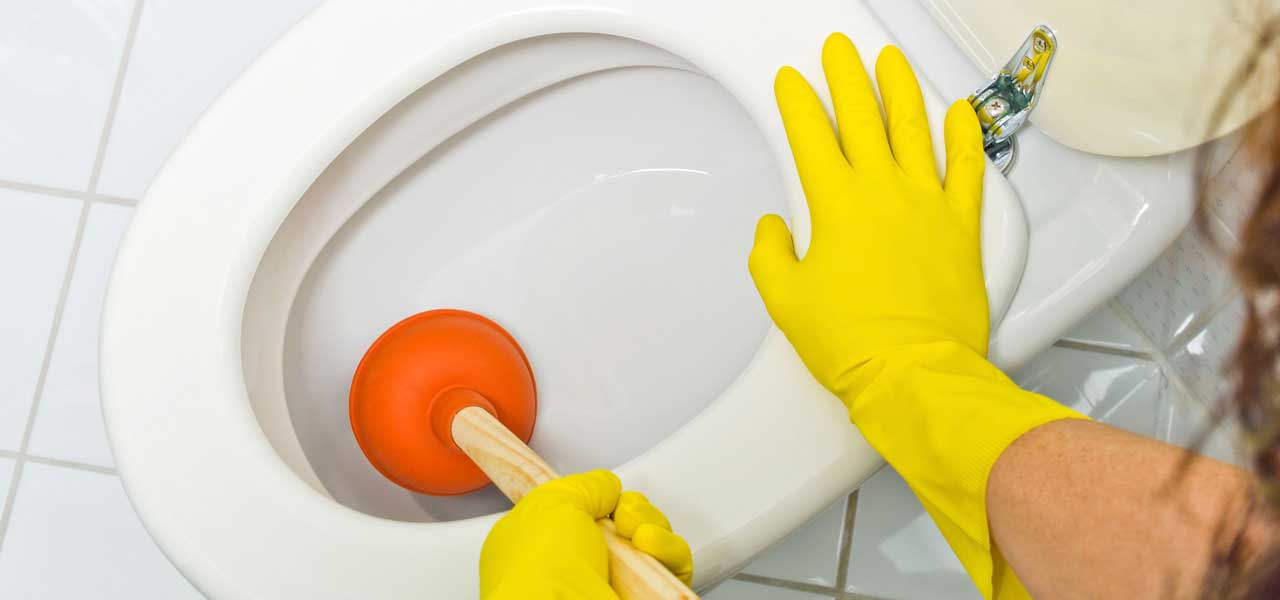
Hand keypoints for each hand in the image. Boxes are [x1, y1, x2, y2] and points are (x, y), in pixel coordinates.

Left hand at [479, 470, 692, 598]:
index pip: (582, 511)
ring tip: (636, 533)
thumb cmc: (541, 569)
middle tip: (621, 514)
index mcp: (544, 543)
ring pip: (652, 540)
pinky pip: (673, 564)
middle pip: (624, 520)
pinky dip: (668, 548)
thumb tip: (607, 486)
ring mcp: (613, 581)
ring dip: (650, 525)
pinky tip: (649, 545)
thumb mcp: (552, 503)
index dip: (598, 496)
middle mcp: (580, 565)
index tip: (602, 492)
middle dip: (631, 507)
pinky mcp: (644, 596)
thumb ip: (584, 486)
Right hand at [749, 32, 987, 399]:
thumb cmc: (851, 342)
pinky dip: (965, 137)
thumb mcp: (783, 299)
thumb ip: (770, 254)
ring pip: (914, 129)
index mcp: (835, 206)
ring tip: (890, 61)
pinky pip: (968, 168)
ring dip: (900, 89)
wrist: (912, 372)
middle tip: (839, 52)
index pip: (811, 137)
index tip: (793, 82)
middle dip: (846, 77)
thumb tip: (774, 229)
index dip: (798, 103)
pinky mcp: (962, 226)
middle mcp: (883, 193)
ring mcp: (927, 205)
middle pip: (862, 118)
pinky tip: (960, 113)